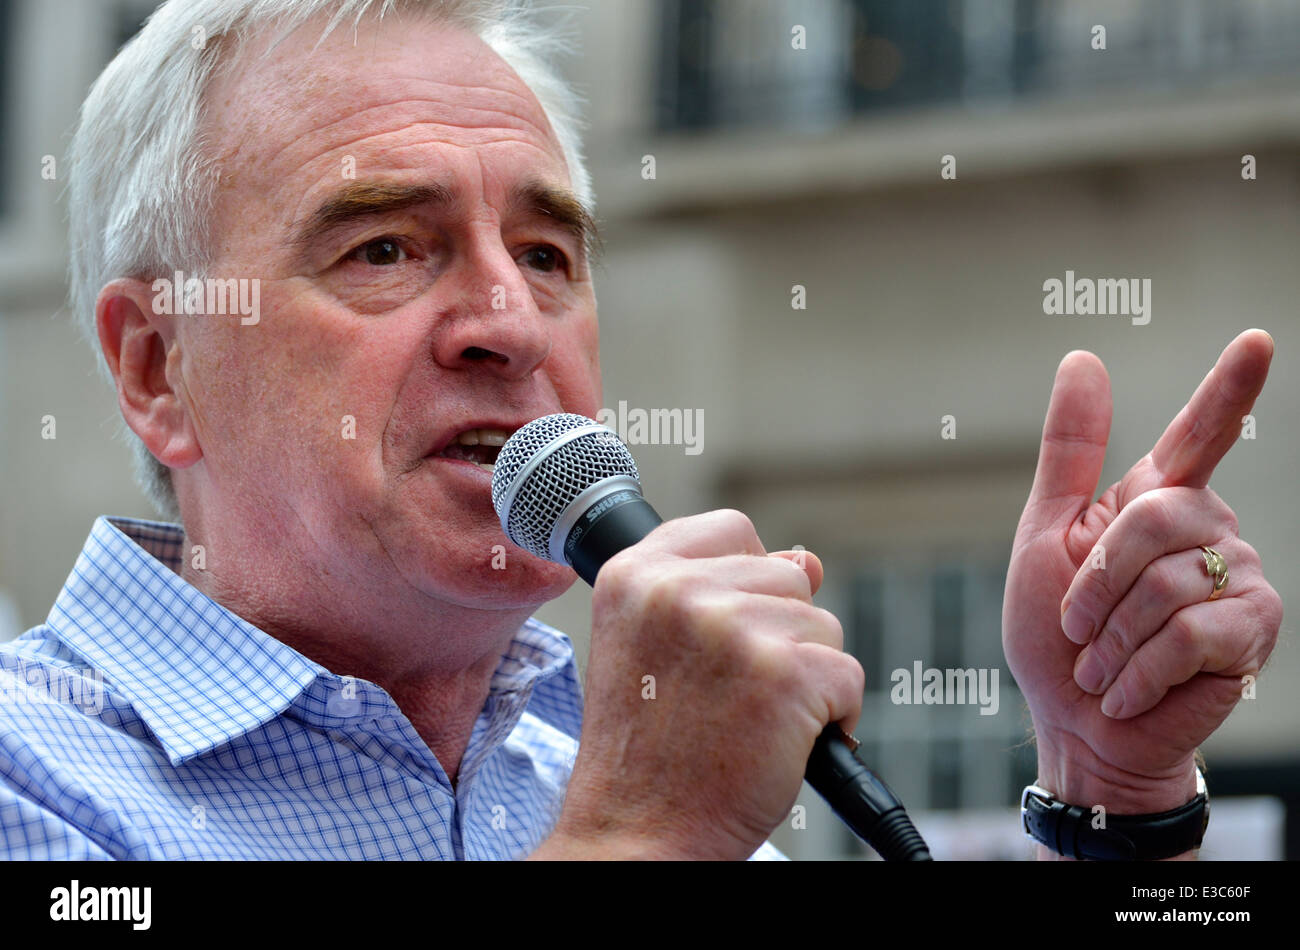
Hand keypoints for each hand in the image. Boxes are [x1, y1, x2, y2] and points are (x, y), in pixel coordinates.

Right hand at [531, 510, 862, 859]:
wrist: (637, 834)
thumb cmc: (646, 749)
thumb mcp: (648, 644)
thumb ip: (714, 587)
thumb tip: (807, 559)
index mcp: (634, 574)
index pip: (732, 531)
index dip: (746, 580)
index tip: (725, 633)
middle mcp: (678, 589)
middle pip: (787, 577)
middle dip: (778, 636)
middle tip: (728, 696)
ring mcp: (733, 628)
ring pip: (822, 625)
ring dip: (804, 677)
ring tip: (748, 722)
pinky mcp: (786, 674)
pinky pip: (847, 675)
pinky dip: (833, 717)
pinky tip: (781, 745)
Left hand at [1003, 330, 1281, 833]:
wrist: (1077, 723)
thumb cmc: (1057, 637)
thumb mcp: (1045, 539)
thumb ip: (1069, 454)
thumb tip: (1083, 358)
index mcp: (1153, 501)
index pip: (1198, 434)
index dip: (1228, 388)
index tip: (1256, 340)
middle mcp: (1205, 528)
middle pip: (1152, 519)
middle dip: (1095, 584)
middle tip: (1079, 627)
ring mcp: (1236, 578)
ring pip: (1166, 583)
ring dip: (1110, 637)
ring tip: (1103, 663)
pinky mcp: (1252, 633)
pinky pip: (1187, 636)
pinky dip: (1138, 671)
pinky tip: (1129, 690)